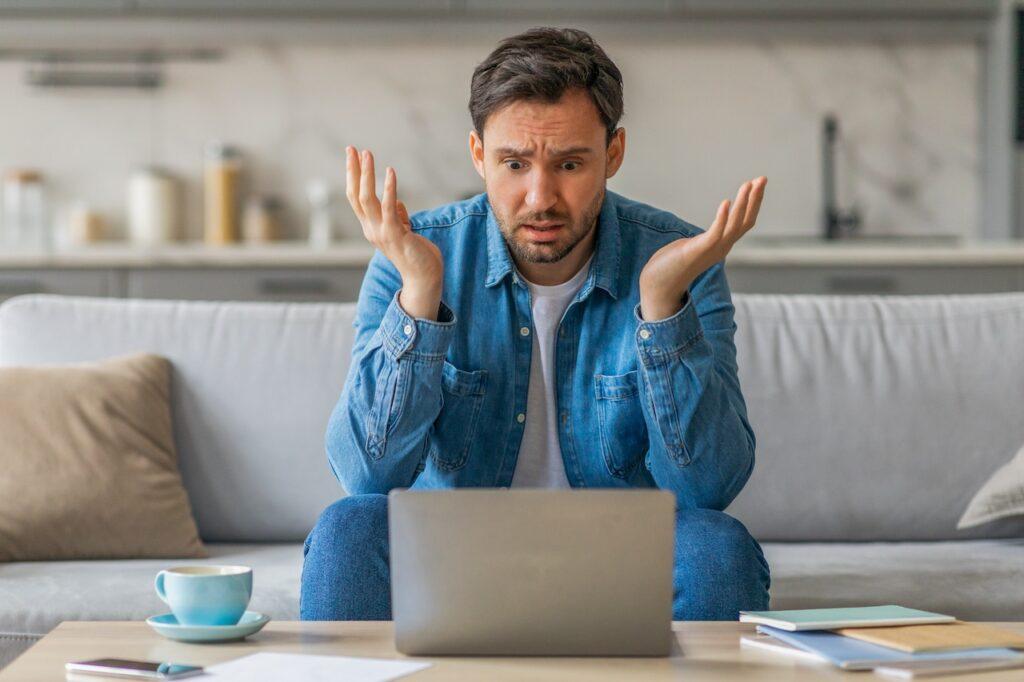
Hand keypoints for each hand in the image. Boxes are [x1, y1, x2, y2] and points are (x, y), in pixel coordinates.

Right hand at [346, 146, 443, 319]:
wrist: (424, 279)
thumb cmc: (417, 256)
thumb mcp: (405, 233)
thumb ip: (399, 218)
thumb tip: (399, 204)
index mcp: (372, 228)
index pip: (356, 199)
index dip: (353, 177)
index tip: (353, 156)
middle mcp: (371, 230)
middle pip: (355, 195)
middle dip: (353, 171)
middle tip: (352, 148)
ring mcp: (381, 233)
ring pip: (367, 199)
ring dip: (366, 175)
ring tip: (368, 154)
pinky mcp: (395, 234)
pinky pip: (389, 207)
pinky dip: (389, 188)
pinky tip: (391, 172)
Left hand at [639, 176, 766, 320]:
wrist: (658, 287)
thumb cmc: (671, 266)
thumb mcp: (692, 248)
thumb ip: (701, 241)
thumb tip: (704, 236)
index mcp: (721, 245)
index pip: (744, 222)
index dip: (752, 203)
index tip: (756, 184)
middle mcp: (721, 248)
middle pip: (745, 221)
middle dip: (754, 199)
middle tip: (762, 178)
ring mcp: (711, 251)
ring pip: (734, 225)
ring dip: (742, 204)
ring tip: (748, 184)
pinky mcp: (698, 251)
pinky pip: (715, 233)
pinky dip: (722, 218)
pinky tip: (726, 202)